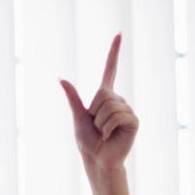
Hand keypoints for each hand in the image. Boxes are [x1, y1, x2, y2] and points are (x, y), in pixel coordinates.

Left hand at [59, 33, 138, 170]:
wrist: (98, 160)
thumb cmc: (88, 142)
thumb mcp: (78, 118)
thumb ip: (73, 98)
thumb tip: (61, 79)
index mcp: (105, 97)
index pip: (110, 70)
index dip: (113, 52)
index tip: (119, 34)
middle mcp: (118, 100)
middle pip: (103, 94)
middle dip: (95, 112)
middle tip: (97, 127)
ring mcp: (127, 109)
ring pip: (110, 106)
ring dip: (101, 123)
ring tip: (104, 133)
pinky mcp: (133, 120)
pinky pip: (118, 116)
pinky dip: (109, 127)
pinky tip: (111, 136)